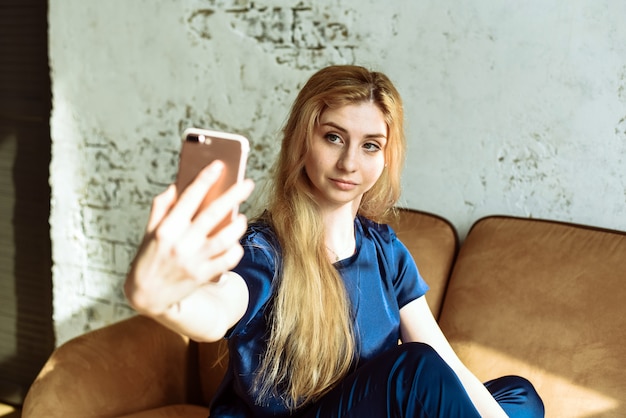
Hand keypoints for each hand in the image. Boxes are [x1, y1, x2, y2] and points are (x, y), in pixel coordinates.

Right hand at [124, 161, 254, 314]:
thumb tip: (176, 186)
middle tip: (248, 183)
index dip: (205, 179)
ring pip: (226, 238)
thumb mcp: (149, 231)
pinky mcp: (203, 276)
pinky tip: (235, 242)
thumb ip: (161, 208)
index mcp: (166, 228)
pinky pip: (228, 260)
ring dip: (238, 225)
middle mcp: (181, 243)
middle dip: (233, 195)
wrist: (147, 296)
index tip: (219, 165)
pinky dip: (236, 249)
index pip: (189, 197)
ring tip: (241, 217)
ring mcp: (193, 261)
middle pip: (213, 213)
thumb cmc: (149, 258)